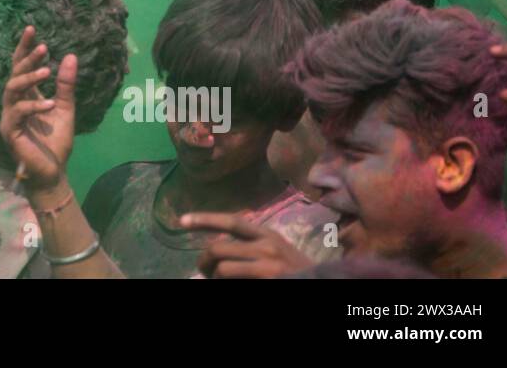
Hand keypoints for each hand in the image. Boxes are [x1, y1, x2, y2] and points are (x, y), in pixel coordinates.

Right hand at [0, 25, 74, 192]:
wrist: (53, 172)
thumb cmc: (56, 142)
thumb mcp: (65, 108)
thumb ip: (65, 85)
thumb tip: (71, 56)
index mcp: (26, 95)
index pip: (21, 66)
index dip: (24, 48)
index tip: (31, 29)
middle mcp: (14, 103)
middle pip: (14, 73)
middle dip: (27, 58)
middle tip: (42, 47)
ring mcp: (9, 116)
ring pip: (11, 89)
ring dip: (29, 78)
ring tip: (47, 70)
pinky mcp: (10, 130)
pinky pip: (18, 112)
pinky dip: (34, 105)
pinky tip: (49, 103)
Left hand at [182, 212, 312, 277]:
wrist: (325, 284)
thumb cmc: (295, 274)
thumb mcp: (275, 254)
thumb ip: (248, 248)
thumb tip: (214, 252)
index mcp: (268, 234)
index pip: (231, 220)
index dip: (204, 219)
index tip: (181, 221)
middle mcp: (268, 243)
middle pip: (218, 246)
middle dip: (204, 261)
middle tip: (205, 273)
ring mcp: (269, 261)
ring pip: (221, 266)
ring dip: (213, 276)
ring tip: (217, 281)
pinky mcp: (268, 276)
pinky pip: (230, 278)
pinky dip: (222, 283)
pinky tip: (230, 285)